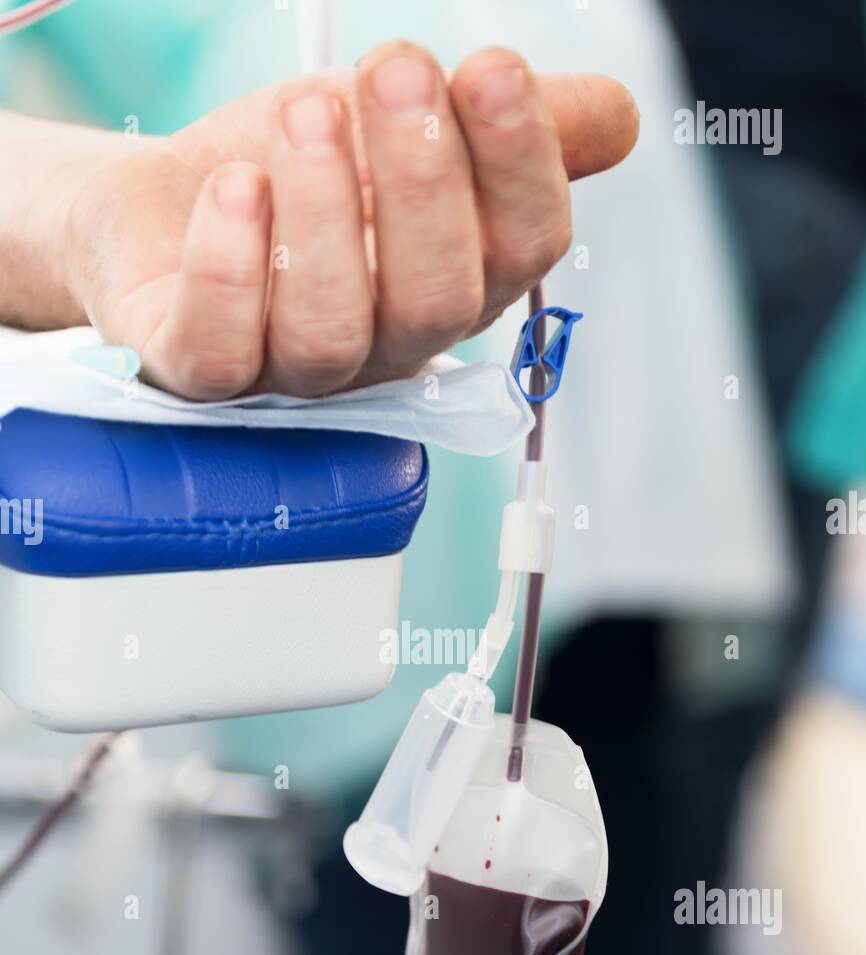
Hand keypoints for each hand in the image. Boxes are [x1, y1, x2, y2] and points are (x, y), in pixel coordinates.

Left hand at [64, 42, 637, 399]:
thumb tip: (617, 120)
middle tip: (394, 71)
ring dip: (327, 217)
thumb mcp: (410, 122)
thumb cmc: (301, 167)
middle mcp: (387, 341)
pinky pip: (220, 353)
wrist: (165, 204)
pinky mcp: (198, 372)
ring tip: (308, 111)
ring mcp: (293, 369)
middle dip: (424, 184)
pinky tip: (234, 186)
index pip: (524, 249)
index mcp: (458, 278)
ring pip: (331, 332)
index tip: (491, 67)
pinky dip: (230, 268)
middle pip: (436, 301)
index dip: (519, 166)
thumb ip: (511, 121)